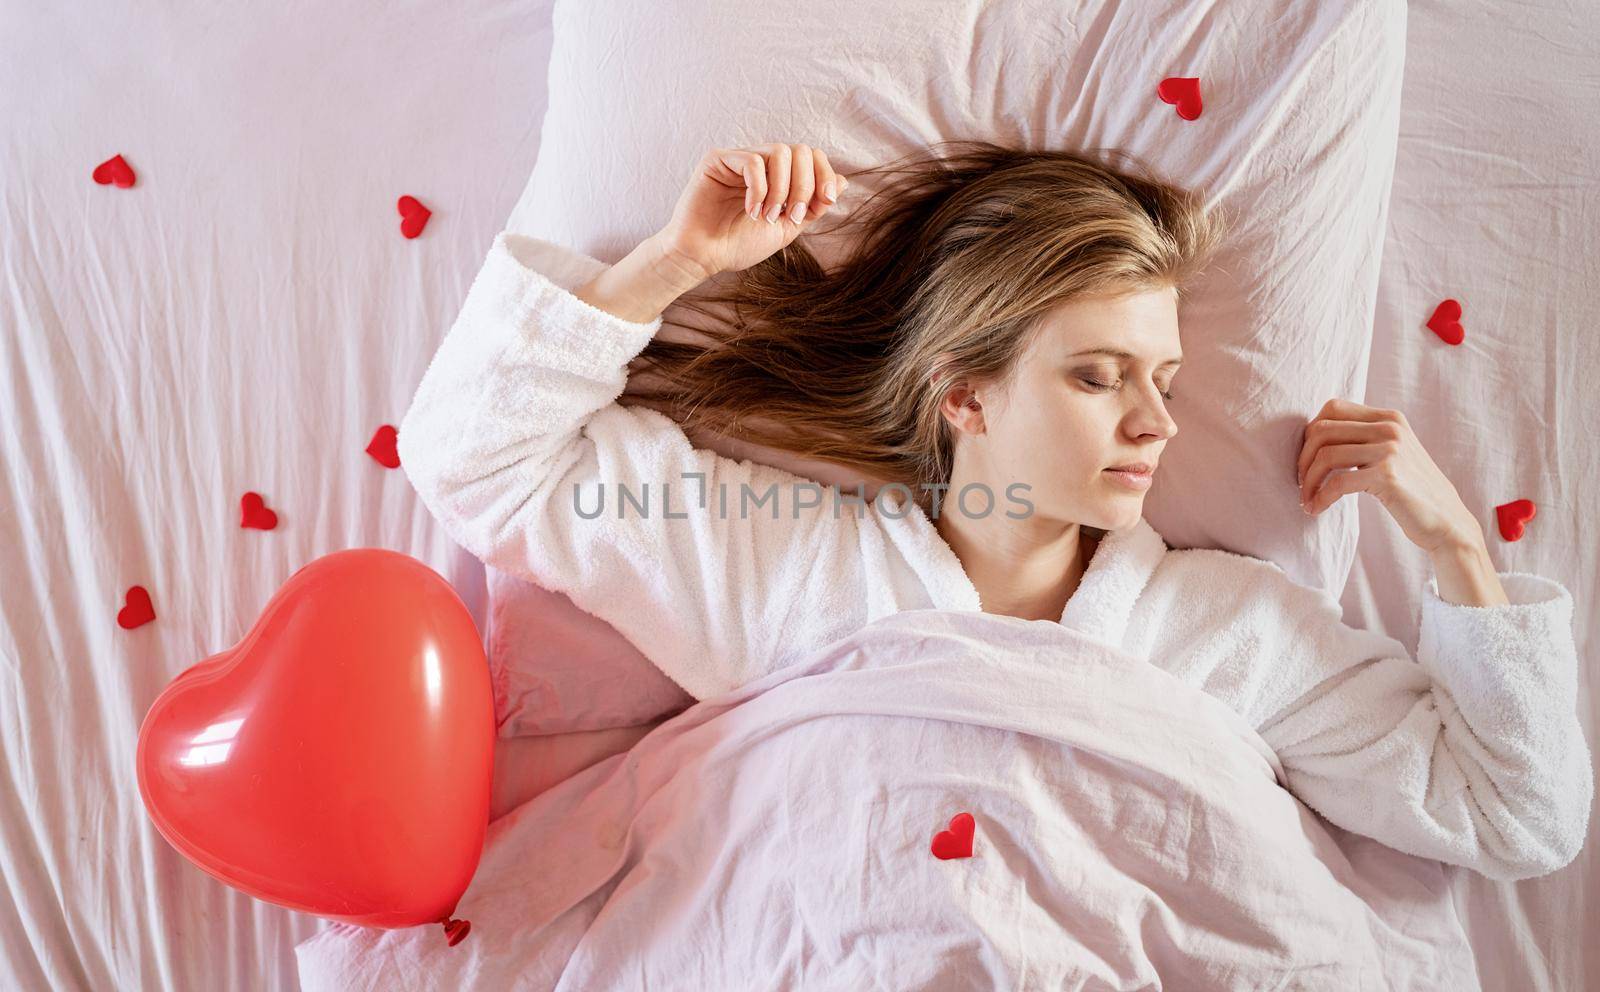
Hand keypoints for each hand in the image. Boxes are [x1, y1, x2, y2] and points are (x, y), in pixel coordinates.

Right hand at [655, 142, 847, 280]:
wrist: (704, 257)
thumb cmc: (739, 245)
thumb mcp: (787, 228)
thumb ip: (813, 206)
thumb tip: (843, 181)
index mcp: (777, 176)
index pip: (811, 156)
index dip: (824, 175)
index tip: (826, 203)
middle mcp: (760, 163)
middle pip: (800, 150)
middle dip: (805, 186)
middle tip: (793, 216)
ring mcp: (739, 158)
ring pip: (779, 152)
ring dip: (782, 189)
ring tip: (768, 216)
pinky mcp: (718, 159)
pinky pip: (753, 162)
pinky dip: (759, 190)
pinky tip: (751, 211)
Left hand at [1296, 398, 1480, 552]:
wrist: (1448, 521)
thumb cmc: (1412, 490)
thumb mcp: (1391, 453)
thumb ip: (1364, 438)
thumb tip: (1316, 433)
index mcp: (1389, 418)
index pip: (1333, 407)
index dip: (1311, 432)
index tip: (1307, 458)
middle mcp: (1390, 427)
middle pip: (1321, 430)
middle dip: (1303, 458)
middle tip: (1301, 482)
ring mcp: (1390, 449)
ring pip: (1325, 455)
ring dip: (1308, 481)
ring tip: (1306, 499)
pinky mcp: (1387, 475)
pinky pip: (1336, 483)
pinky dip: (1319, 498)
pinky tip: (1316, 509)